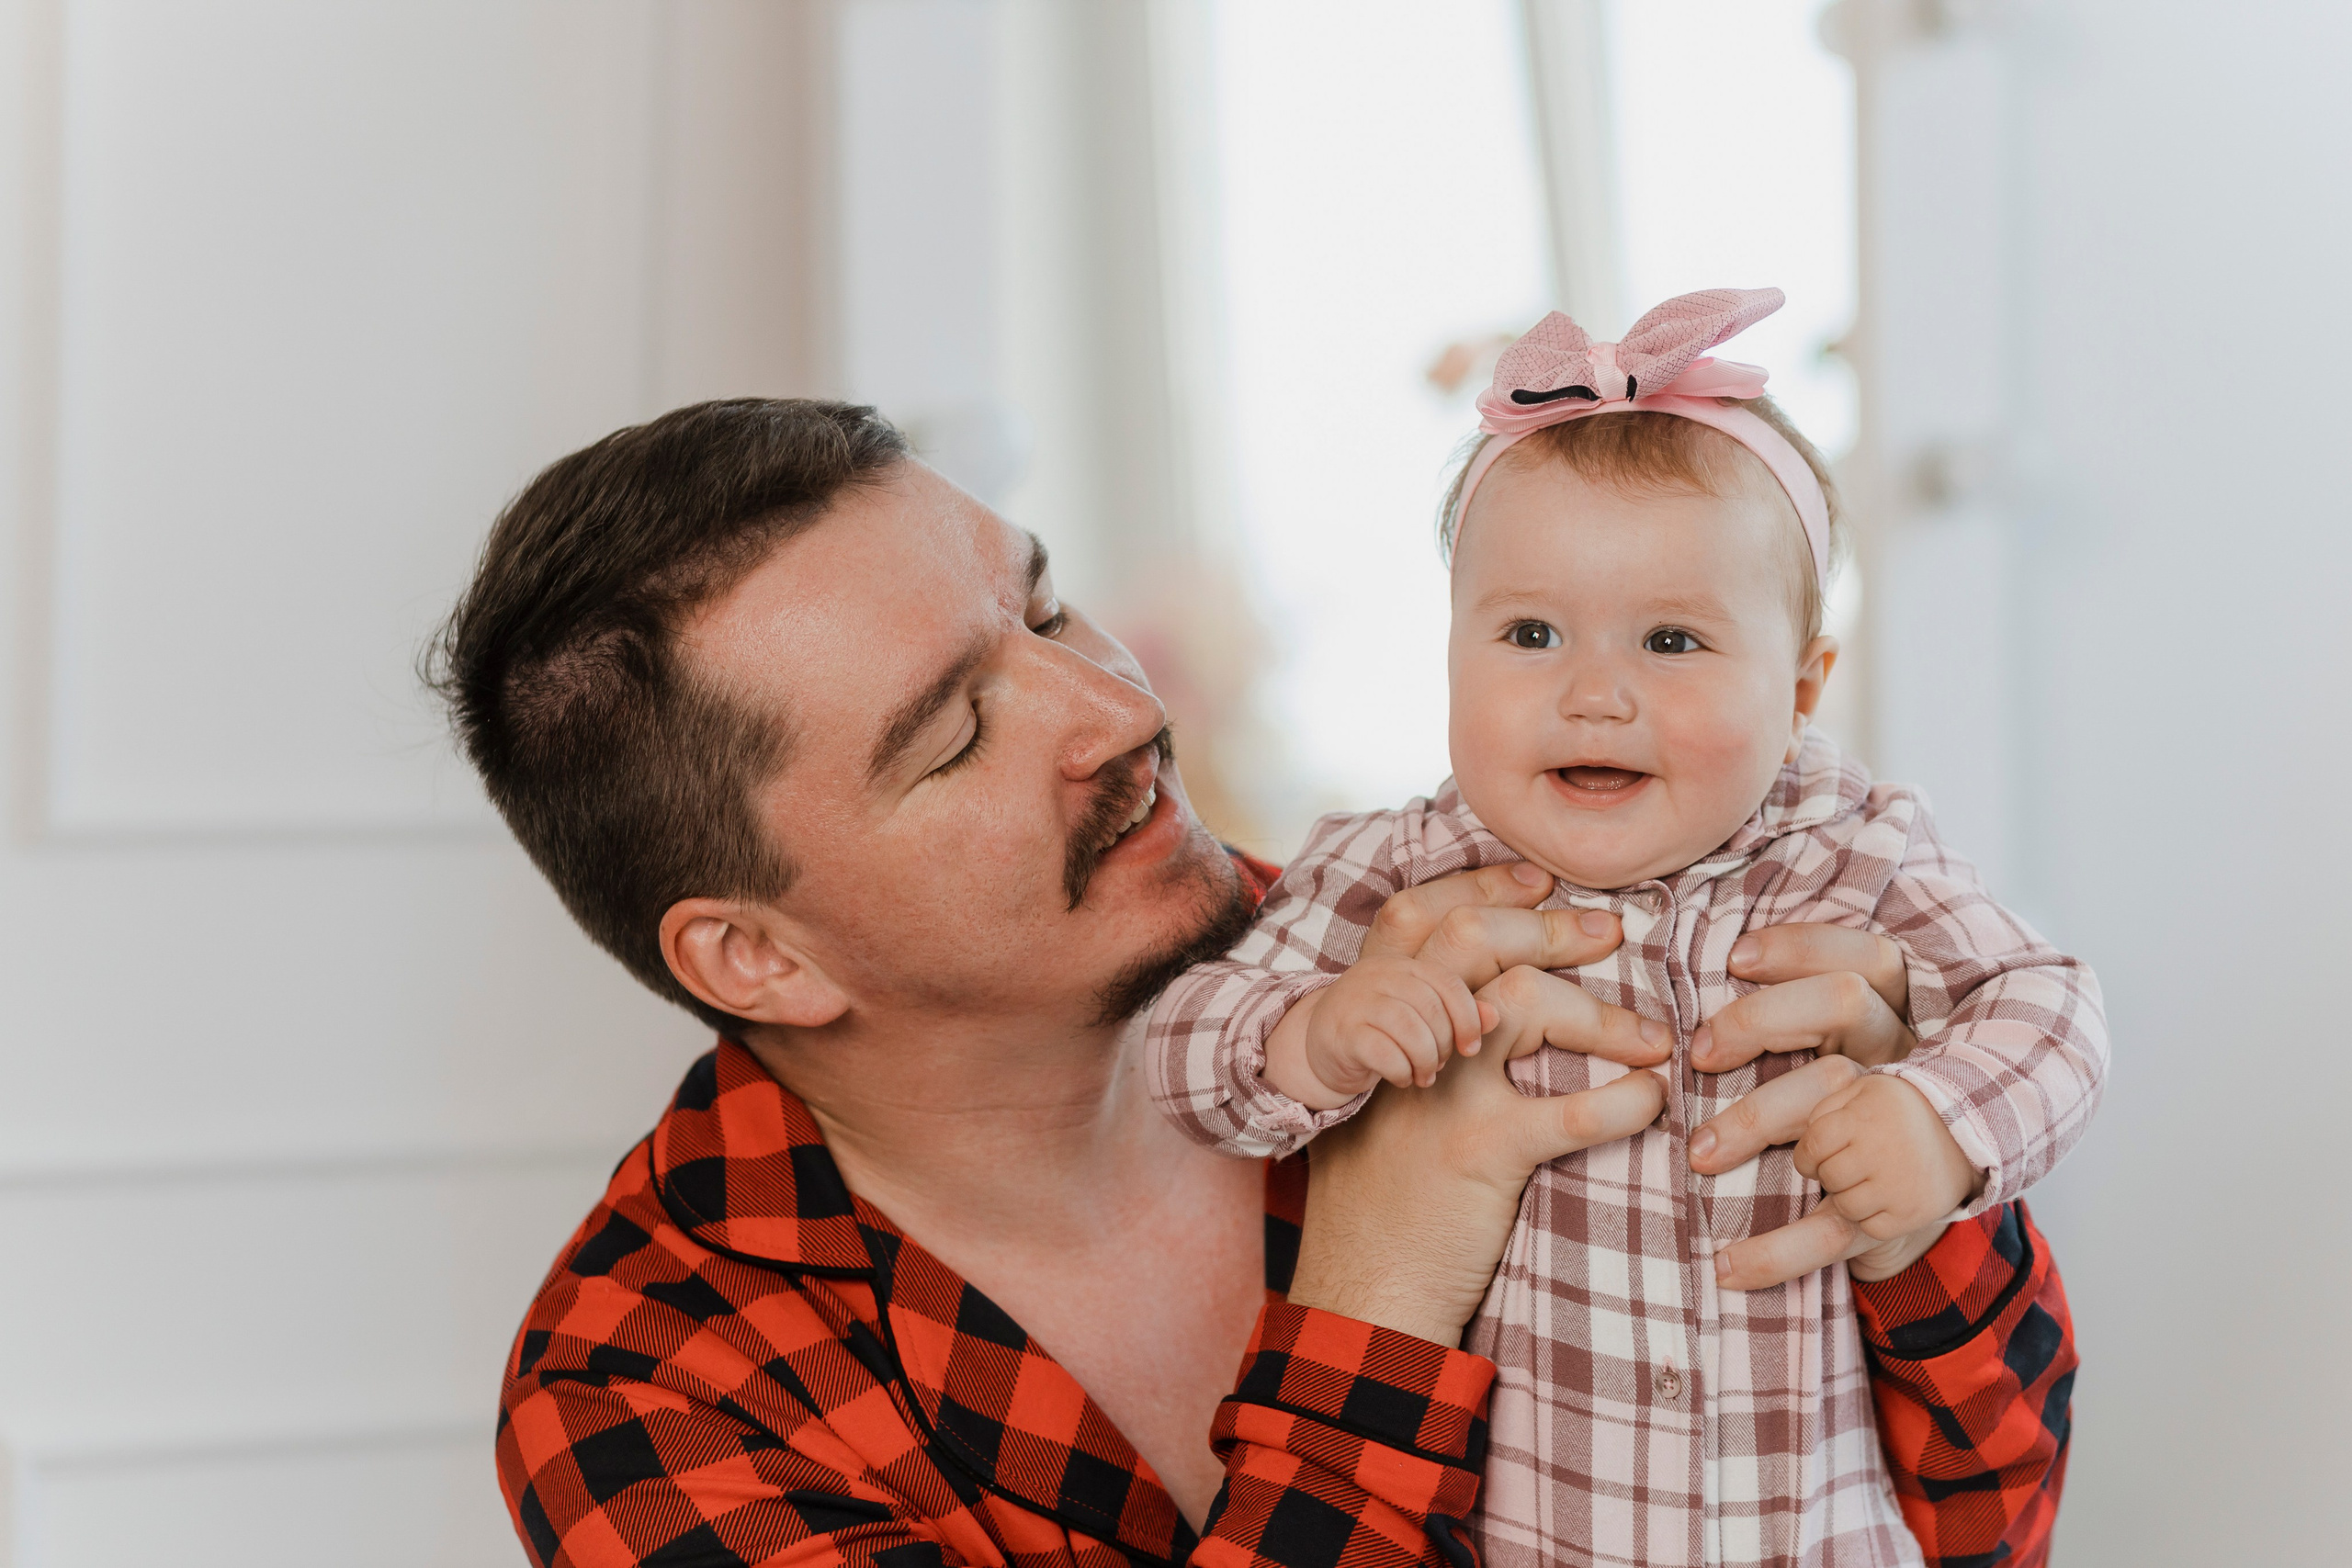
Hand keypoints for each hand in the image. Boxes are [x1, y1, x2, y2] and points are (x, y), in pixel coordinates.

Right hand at [1264, 954, 1495, 1107]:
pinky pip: (1385, 1053)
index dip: (1468, 1018)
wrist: (1317, 1046)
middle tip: (1438, 1066)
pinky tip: (1400, 1078)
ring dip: (1425, 1061)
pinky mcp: (1340, 1033)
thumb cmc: (1379, 1031)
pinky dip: (1401, 1072)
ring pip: (1410, 1030)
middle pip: (1432, 1008)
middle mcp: (1377, 975)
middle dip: (1444, 1045)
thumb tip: (1495, 1017)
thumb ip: (1456, 1014)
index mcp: (1402, 965)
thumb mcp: (1419, 1018)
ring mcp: (1355, 1001)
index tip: (1471, 1049)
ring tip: (1423, 1076)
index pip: (1448, 983)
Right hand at [1283, 863, 1669, 1343]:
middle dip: (1549, 927)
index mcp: (1372, 1027)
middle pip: (1472, 941)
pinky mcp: (1478, 1153)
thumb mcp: (1379, 1110)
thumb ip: (1417, 1051)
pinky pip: (1569, 1110)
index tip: (1541, 881)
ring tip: (1653, 1042)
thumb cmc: (1380, 1204)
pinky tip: (1649, 1106)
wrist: (1364, 1293)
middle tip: (1611, 935)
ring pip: (1524, 1005)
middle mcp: (1400, 1045)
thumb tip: (1493, 1004)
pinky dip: (1623, 1102)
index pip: (1414, 921)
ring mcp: (1436, 1096)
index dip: (1480, 887)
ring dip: (1602, 1016)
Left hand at [1686, 923, 1955, 1290]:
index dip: (1802, 949)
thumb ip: (1793, 1016)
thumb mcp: (1845, 1048)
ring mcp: (1901, 1141)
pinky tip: (1725, 1268)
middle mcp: (1903, 1070)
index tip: (1734, 958)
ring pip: (1831, 1107)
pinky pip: (1828, 1230)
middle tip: (1697, 1052)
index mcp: (1893, 1023)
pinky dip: (1773, 1253)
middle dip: (1760, 1021)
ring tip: (1696, 1158)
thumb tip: (1693, 973)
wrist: (1931, 1197)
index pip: (1867, 958)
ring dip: (1754, 1126)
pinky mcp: (1890, 1213)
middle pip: (1844, 1010)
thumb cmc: (1861, 1109)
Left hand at [1796, 1072, 1980, 1240]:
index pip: (1812, 1146)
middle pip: (1828, 1176)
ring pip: (1846, 1206)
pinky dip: (1872, 1217)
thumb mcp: (1862, 1091)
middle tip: (1850, 1166)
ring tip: (1867, 1180)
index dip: (1808, 1155)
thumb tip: (1804, 1142)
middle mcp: (1881, 1151)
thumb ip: (1826, 1108)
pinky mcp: (1913, 1213)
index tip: (1816, 1157)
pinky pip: (1871, 1227)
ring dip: (1849, 1196)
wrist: (1965, 1133)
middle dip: (1831, 1173)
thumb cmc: (1899, 1109)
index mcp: (1864, 1117)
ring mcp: (1899, 1186)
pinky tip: (1884, 1197)